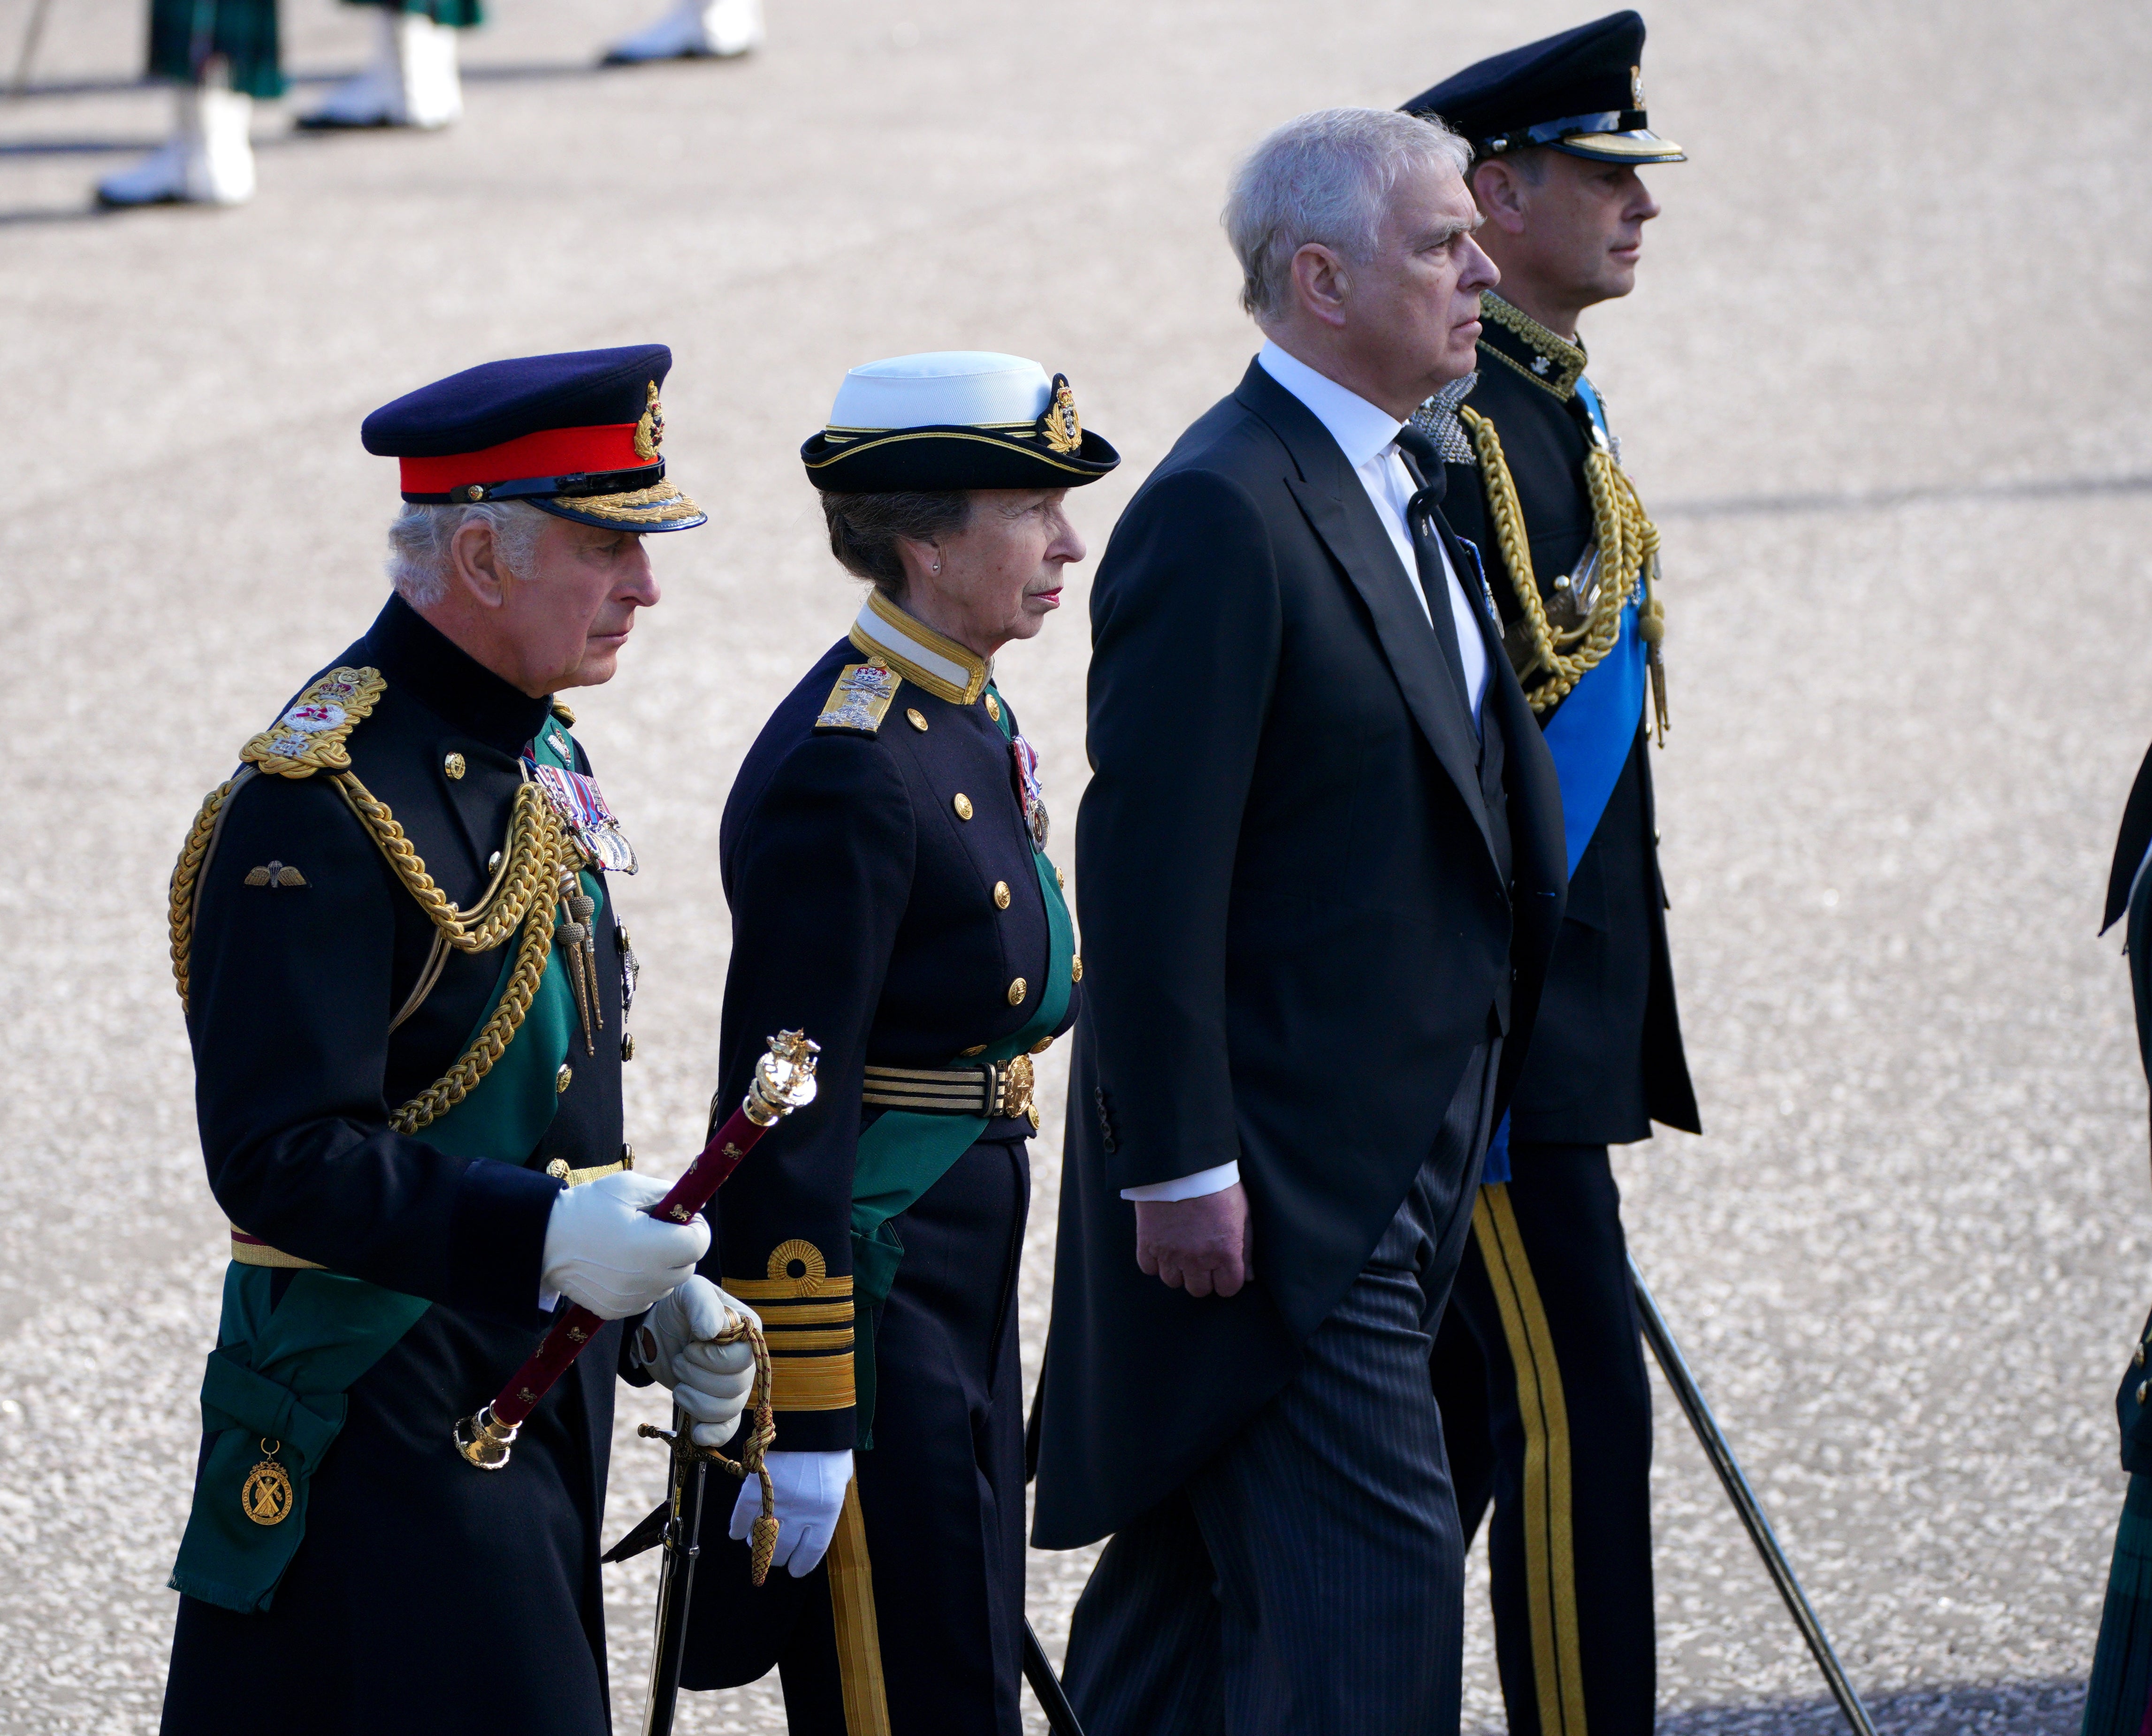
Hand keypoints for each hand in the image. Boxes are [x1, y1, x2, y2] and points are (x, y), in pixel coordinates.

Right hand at [539, 1172, 709, 1319]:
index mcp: (652, 1247)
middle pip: (687, 1267)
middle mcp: (645, 1279)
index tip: (683, 1219)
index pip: (699, 1244)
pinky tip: (622, 1265)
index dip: (697, 1228)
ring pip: (667, 1285)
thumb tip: (694, 1204)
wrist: (541, 1241)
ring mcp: (630, 1299)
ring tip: (637, 1247)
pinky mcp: (614, 1311)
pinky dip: (643, 1284)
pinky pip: (644, 1298)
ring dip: (663, 1267)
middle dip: (682, 1248)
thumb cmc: (586, 1208)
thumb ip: (665, 1193)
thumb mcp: (627, 1187)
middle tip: (661, 1231)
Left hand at [632, 1276, 760, 1444]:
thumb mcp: (688, 1292)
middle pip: (736, 1388)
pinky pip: (728, 1429)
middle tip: (681, 1359)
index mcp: (748, 1331)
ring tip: (680, 1382)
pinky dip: (714, 1434)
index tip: (692, 1344)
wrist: (658, 1331)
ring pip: (728, 1410)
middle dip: (697, 1377)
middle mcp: (748, 1361)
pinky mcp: (719, 1407)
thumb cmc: (678, 1306)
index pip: (742, 1360)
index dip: (713, 1359)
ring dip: (695, 1399)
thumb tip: (712, 1331)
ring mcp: (735, 1387)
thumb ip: (702, 1305)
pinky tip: (697, 1433)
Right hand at [732, 1448, 851, 1576]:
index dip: (801, 1564)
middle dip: (777, 1558)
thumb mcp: (839, 1477)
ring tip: (756, 1542)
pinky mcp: (754, 1488)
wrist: (808, 1416)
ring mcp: (776, 1501)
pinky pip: (742, 1517)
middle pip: (782, 1550)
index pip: (811, 1551)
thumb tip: (816, 1519)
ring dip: (756, 1544)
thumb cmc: (829, 1446)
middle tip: (774, 1557)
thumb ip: (827, 1501)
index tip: (795, 1570)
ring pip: (760, 1538)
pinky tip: (737, 1533)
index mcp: (826, 1512)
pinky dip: (737, 1527)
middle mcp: (801, 1513)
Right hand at [1134, 1182, 1250, 1297]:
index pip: (1228, 1289)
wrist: (1183, 1163)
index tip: (1222, 1268)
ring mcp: (1170, 1253)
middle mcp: (1198, 1259)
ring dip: (1178, 1269)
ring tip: (1180, 1248)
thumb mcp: (1242, 1214)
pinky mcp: (1147, 1243)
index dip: (1226, 1279)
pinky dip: (1155, 1260)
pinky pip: (1149, 1268)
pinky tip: (1163, 1244)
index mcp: (1225, 1253)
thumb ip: (1245, 1248)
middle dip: (1202, 1277)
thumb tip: (1248, 1277)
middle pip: (1199, 1290)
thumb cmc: (1218, 1186)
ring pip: (1173, 1282)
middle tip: (1201, 1256)